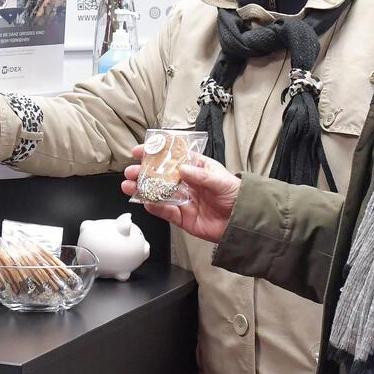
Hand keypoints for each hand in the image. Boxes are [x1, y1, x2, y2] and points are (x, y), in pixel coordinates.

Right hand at [122, 147, 239, 243]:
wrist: (243, 222)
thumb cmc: (237, 196)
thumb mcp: (221, 180)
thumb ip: (201, 176)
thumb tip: (182, 170)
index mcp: (196, 168)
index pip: (172, 157)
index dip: (155, 153)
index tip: (140, 151)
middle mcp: (187, 183)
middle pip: (161, 176)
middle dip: (144, 173)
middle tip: (131, 172)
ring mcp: (183, 200)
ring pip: (159, 193)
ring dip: (143, 189)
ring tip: (129, 186)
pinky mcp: (183, 217)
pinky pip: (165, 212)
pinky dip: (154, 207)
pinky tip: (145, 202)